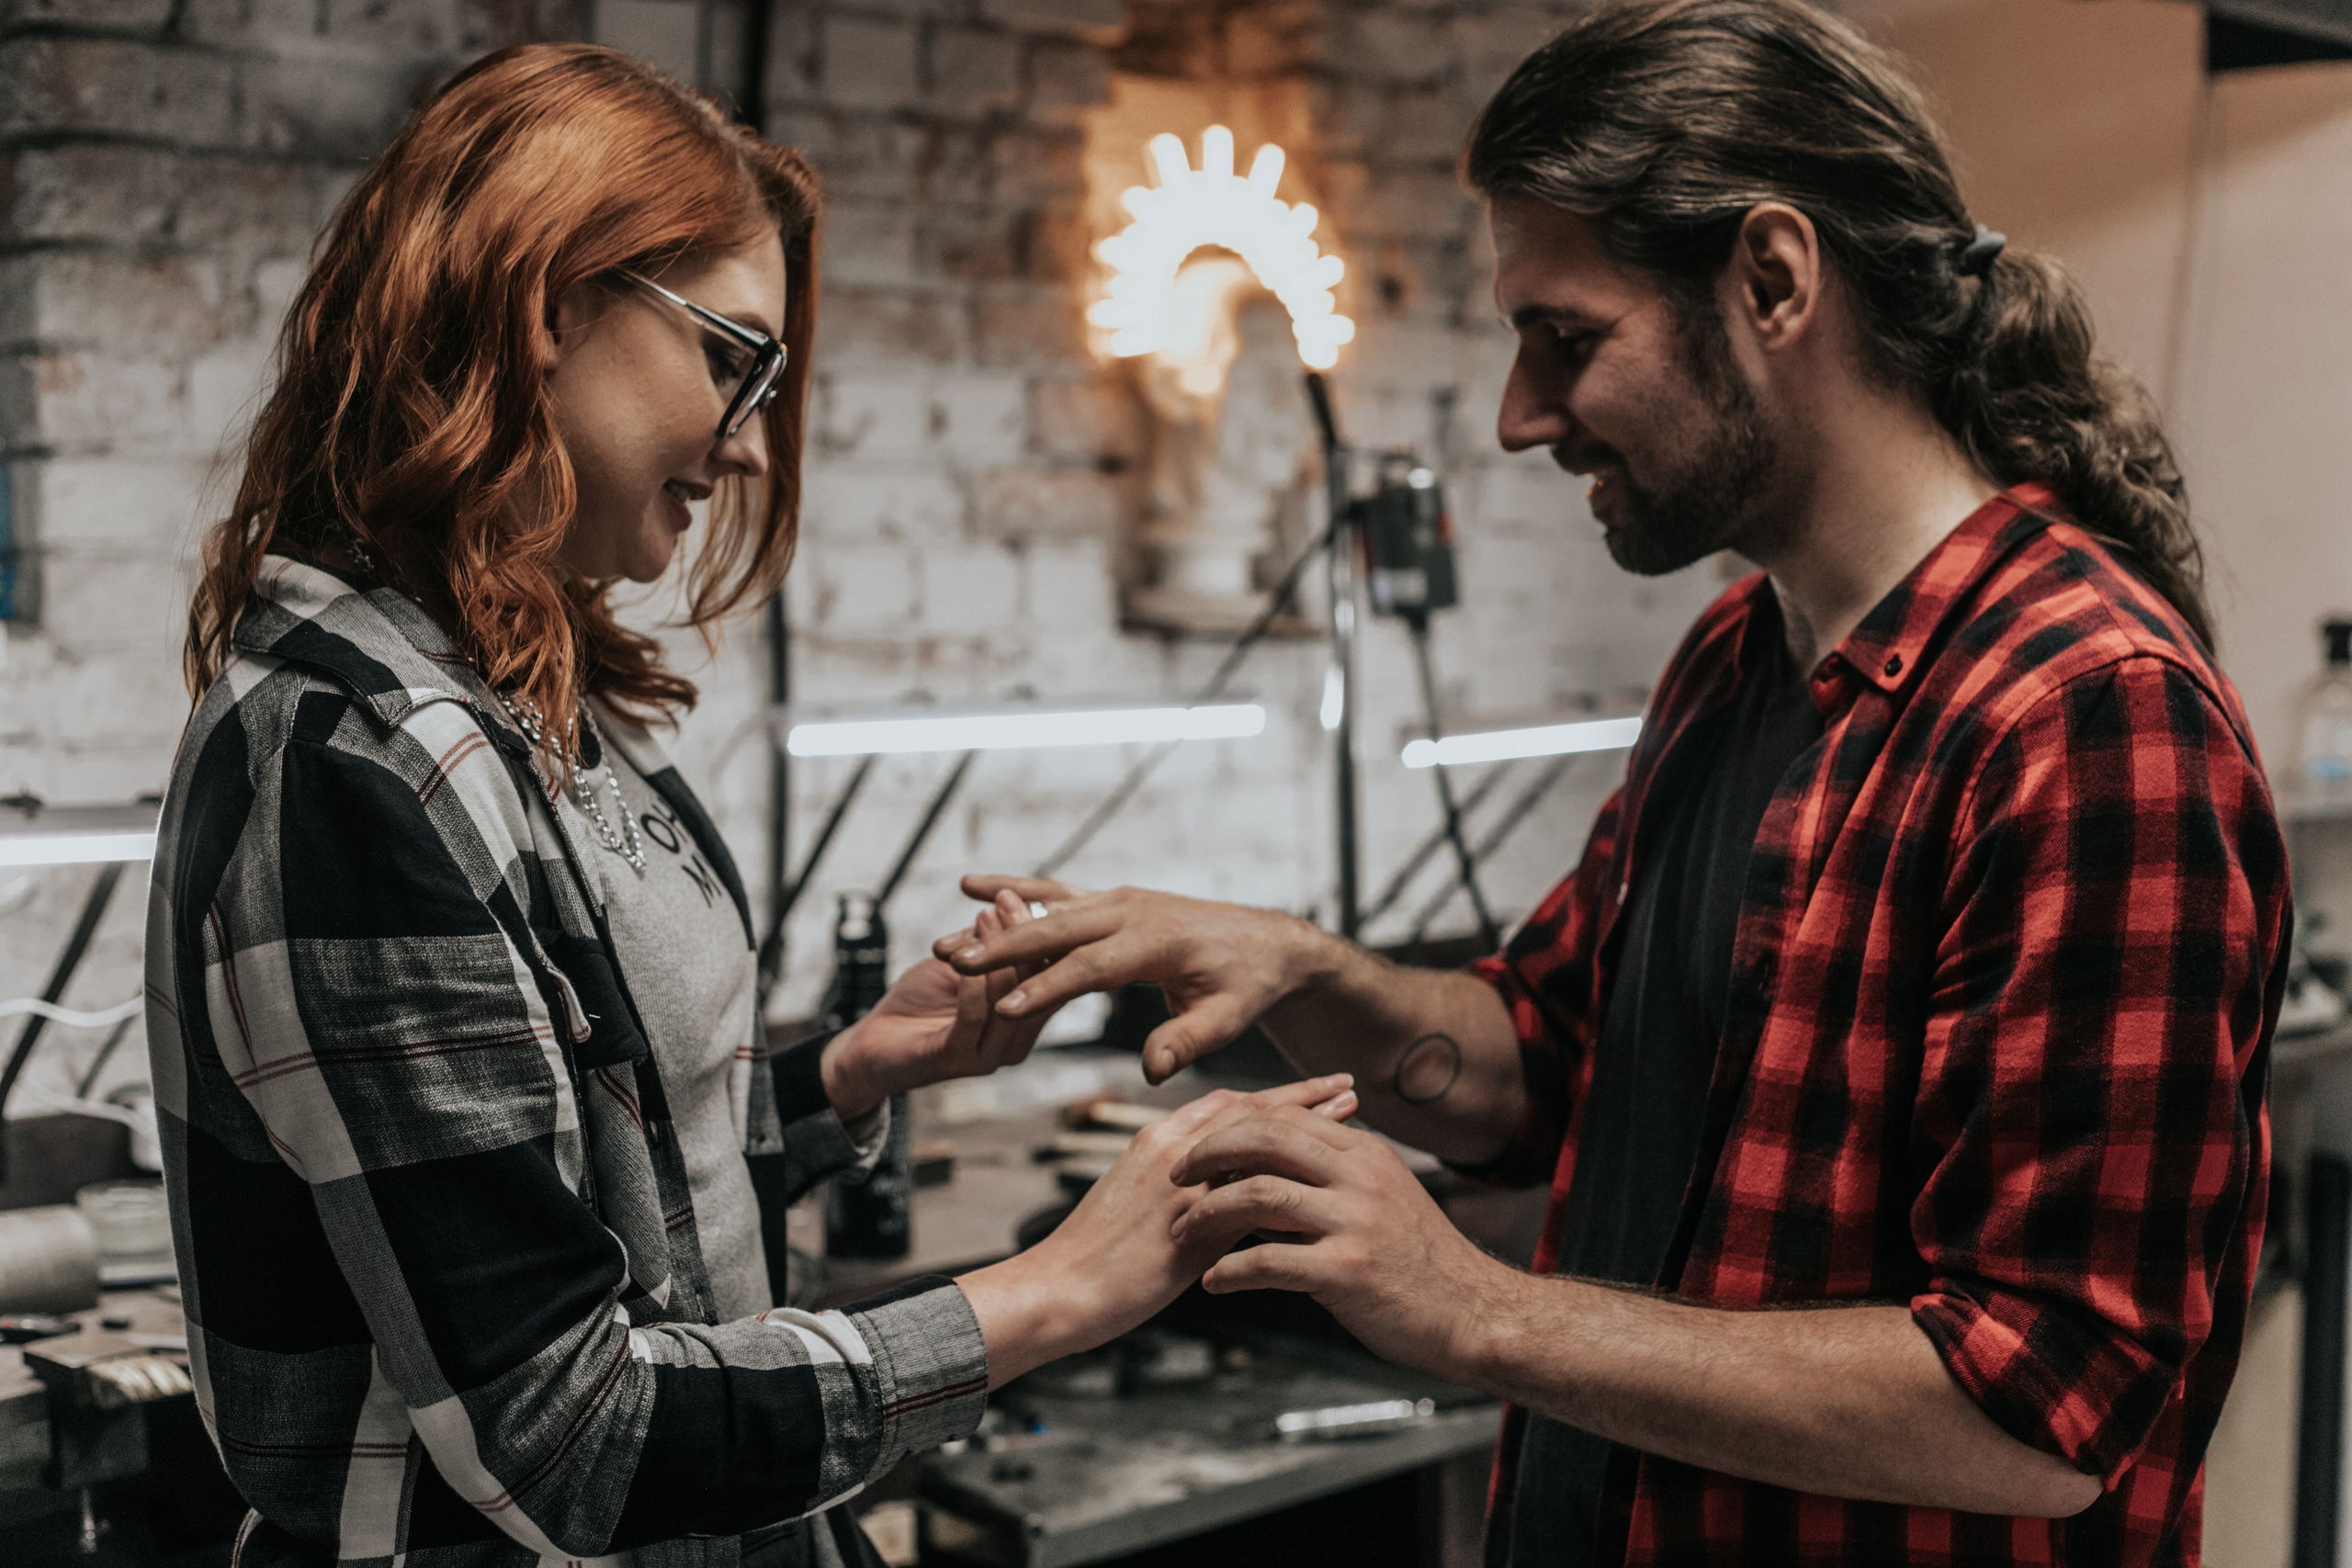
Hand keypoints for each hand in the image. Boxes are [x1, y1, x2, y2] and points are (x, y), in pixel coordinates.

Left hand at [820, 891, 1057, 1122]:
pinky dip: (971, 982)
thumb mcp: (962, 964)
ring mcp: (989, 1055)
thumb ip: (989, 946)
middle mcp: (1014, 1041)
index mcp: (1024, 1019)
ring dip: (996, 953)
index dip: (1038, 934)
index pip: (1047, 975)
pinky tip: (965, 955)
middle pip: (1034, 986)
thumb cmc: (920, 1001)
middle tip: (1007, 900)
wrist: (874, 1042)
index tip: (1021, 894)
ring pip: (1007, 998)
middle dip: (1022, 937)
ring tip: (985, 916)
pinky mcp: (959, 1059)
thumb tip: (1010, 901)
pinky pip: (974, 1016)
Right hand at [931, 874, 1331, 1083]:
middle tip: (952, 961)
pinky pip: (1056, 891)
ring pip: (1047, 909)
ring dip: (995, 925)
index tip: (1005, 1006)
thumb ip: (1189, 1041)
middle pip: (1057, 929)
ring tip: (942, 943)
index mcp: (1157, 942)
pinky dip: (1014, 888)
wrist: (1266, 942)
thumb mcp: (1230, 1019)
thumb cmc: (1247, 985)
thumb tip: (1152, 1070)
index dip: (1048, 987)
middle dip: (1002, 948)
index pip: (1092, 967)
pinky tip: (970, 885)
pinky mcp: (1111, 899)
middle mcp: (1132, 911)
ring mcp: (1119, 900)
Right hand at [956, 1074, 1359, 1387]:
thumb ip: (1179, 1187)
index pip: (1226, 1105)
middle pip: (1250, 1111)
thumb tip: (1224, 1189)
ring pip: (1256, 1146)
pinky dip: (1290, 1188)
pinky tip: (1326, 1187)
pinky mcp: (1186, 1227)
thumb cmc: (1092, 1257)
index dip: (1275, 1095)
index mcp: (1155, 1143)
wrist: (1056, 1289)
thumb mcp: (1136, 1204)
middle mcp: (1169, 1152)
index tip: (1314, 1088)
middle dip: (1302, 1099)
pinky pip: (1250, 1200)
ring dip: (1307, 1131)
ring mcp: (1179, 1188)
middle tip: (1347, 1088)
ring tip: (1350, 1120)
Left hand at [1168, 1104, 1511, 1384]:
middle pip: (1265, 1139)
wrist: (1473, 1314)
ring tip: (1183, 1230)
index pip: (1284, 1117)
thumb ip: (1335, 1176)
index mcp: (1365, 1154)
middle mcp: (1360, 1177)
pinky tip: (1212, 1281)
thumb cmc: (1422, 1264)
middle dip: (1208, 1153)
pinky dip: (1229, 1270)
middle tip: (1176, 1175)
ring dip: (1208, 1213)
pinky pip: (1268, 1261)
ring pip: (1258, 1194)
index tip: (1200, 1148)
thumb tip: (1269, 1167)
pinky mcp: (1346, 1271)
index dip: (1232, 1127)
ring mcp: (1354, 1222)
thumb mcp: (1385, 1198)